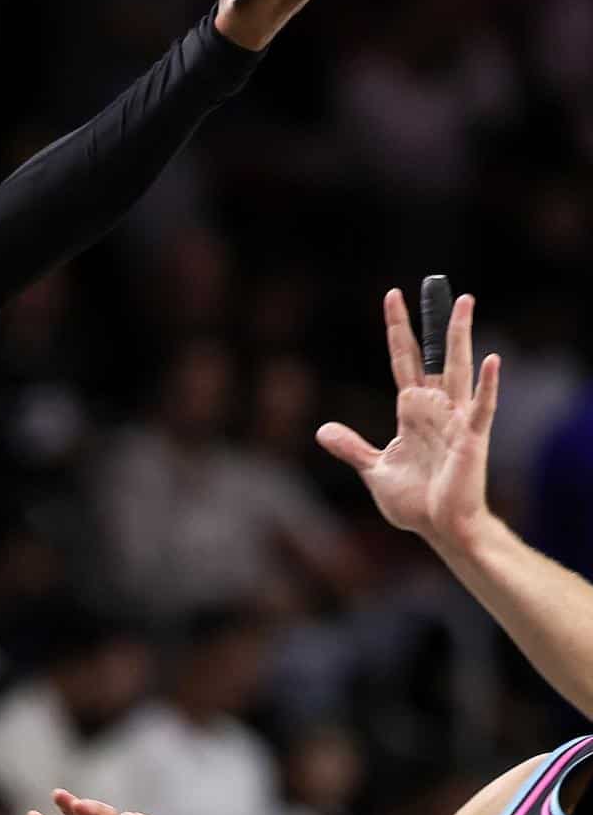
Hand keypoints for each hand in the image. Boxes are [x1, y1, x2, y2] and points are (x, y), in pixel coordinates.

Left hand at [316, 288, 500, 546]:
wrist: (441, 529)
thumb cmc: (415, 501)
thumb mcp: (373, 469)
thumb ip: (351, 447)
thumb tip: (323, 430)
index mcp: (412, 412)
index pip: (403, 360)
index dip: (398, 330)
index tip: (392, 297)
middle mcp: (436, 409)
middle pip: (433, 355)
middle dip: (433, 322)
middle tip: (438, 285)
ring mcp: (456, 421)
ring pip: (458, 369)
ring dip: (461, 337)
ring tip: (465, 303)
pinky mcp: (472, 440)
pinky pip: (481, 408)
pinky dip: (488, 385)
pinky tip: (492, 360)